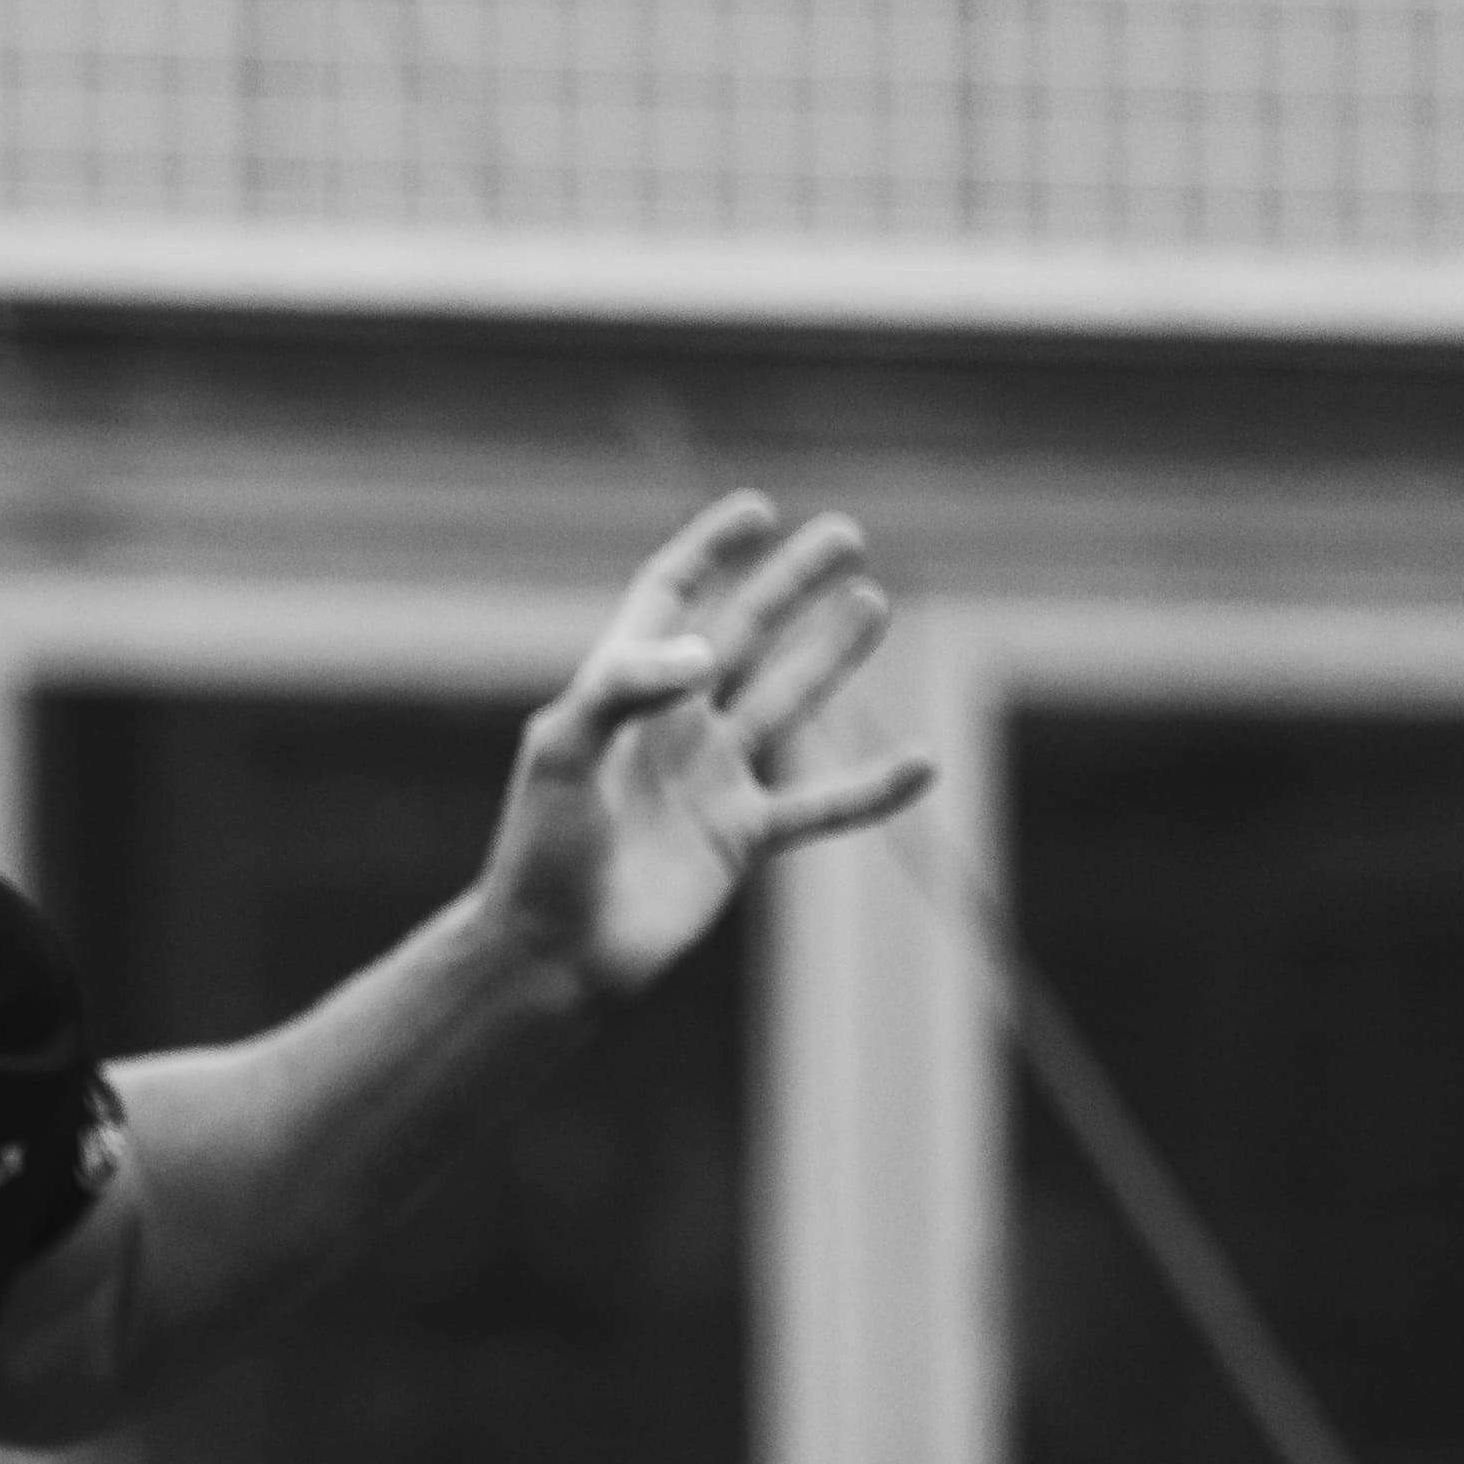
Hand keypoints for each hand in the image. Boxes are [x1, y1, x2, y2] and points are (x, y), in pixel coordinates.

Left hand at [483, 497, 936, 995]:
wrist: (553, 953)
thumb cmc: (540, 852)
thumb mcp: (563, 754)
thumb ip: (622, 688)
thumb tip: (706, 651)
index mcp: (621, 695)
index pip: (666, 600)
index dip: (707, 553)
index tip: (755, 511)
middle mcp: (671, 729)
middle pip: (742, 636)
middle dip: (789, 585)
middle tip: (845, 534)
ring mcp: (711, 782)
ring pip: (785, 701)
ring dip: (830, 654)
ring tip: (873, 601)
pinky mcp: (739, 839)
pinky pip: (821, 806)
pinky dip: (872, 790)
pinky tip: (923, 763)